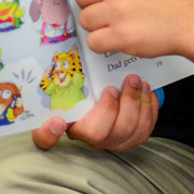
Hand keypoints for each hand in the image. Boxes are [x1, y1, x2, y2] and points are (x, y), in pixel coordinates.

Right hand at [31, 74, 156, 150]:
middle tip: (115, 86)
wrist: (118, 96)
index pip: (45, 138)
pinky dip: (148, 108)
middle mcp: (86, 137)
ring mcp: (110, 142)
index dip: (48, 134)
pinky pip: (144, 129)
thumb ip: (72, 75)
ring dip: (135, 102)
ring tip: (136, 82)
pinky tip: (146, 92)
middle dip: (111, 107)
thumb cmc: (94, 86)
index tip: (57, 121)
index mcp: (65, 121)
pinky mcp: (131, 140)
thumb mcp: (79, 79)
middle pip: (97, 133)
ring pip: (126, 130)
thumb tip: (72, 50)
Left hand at [33, 0, 193, 60]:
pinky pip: (93, 40)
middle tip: (115, 7)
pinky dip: (104, 42)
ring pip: (85, 18)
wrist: (191, 23)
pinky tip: (122, 37)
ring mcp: (119, 9)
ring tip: (123, 22)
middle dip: (92, 3)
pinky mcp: (120, 36)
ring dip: (99, 24)